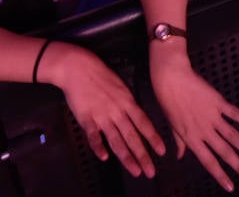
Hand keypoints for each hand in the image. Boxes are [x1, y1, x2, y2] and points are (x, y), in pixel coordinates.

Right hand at [50, 45, 166, 177]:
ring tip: (135, 170)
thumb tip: (134, 116)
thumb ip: (126, 103)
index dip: (153, 138)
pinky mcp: (86, 118)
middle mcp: (117, 111)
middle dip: (143, 155)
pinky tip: (104, 157)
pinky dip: (99, 147)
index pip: (144, 123)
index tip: (161, 151)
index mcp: (127, 101)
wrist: (77, 68)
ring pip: (117, 140)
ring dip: (127, 157)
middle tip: (150, 171)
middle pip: (133, 136)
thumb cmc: (99, 74)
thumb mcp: (120, 86)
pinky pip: (94, 136)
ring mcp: (102, 115)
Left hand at [151, 57, 238, 191]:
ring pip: (233, 137)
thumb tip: (179, 156)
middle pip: (225, 152)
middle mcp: (204, 130)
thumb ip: (179, 142)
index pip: (208, 162)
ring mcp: (212, 116)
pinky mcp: (218, 102)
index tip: (231, 186)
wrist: (171, 79)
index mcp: (191, 138)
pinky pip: (234, 114)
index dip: (220, 175)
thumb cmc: (168, 101)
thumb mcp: (172, 125)